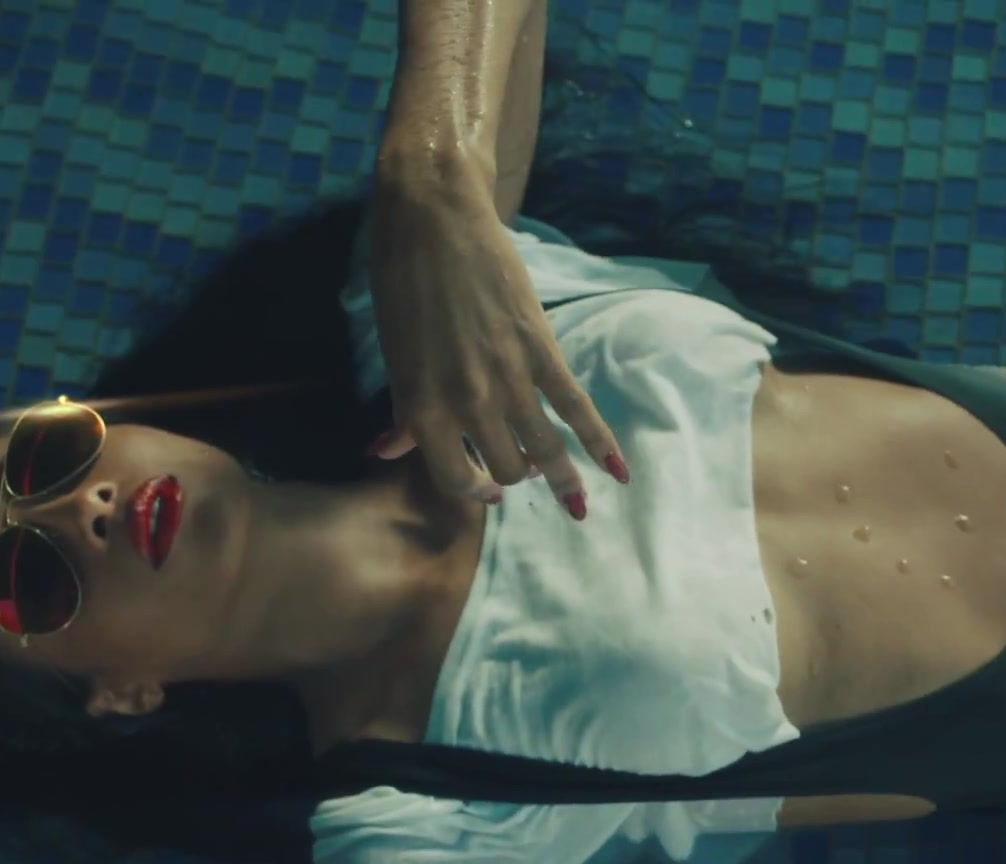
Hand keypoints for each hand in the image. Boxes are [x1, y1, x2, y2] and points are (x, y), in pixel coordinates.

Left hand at [364, 158, 626, 519]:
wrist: (435, 220)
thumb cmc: (402, 282)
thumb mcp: (394, 354)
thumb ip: (402, 410)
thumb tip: (389, 451)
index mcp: (422, 407)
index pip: (454, 479)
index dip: (472, 492)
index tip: (485, 490)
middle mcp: (467, 403)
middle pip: (505, 468)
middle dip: (513, 476)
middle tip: (521, 469)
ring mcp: (508, 379)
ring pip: (543, 450)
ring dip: (561, 478)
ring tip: (574, 500)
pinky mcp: (542, 352)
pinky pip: (576, 409)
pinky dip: (600, 444)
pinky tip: (617, 472)